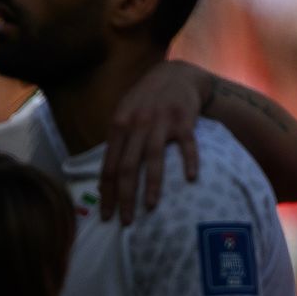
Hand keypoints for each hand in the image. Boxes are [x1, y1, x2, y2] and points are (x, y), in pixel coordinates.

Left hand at [104, 60, 205, 224]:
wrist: (175, 74)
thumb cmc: (145, 100)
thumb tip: (105, 179)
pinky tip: (190, 179)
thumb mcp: (123, 116)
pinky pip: (186, 145)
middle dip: (124, 197)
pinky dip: (189, 161)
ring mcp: (160, 123)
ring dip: (151, 186)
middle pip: (127, 167)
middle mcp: (136, 125)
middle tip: (125, 221)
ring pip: (152, 159)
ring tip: (149, 208)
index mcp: (118, 127)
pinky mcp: (184, 120)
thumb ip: (117, 143)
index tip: (106, 215)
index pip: (108, 167)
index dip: (106, 193)